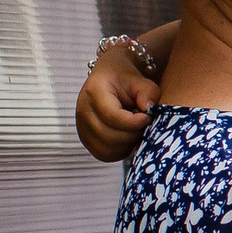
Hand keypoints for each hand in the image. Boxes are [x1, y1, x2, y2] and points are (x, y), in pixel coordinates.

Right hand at [76, 42, 160, 162]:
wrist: (109, 78)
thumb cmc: (125, 78)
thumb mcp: (139, 79)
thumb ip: (148, 92)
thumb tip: (149, 109)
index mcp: (94, 92)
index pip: (112, 116)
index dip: (134, 122)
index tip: (148, 117)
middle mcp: (83, 111)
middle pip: (109, 136)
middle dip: (133, 134)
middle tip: (146, 125)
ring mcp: (82, 127)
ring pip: (106, 149)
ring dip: (128, 144)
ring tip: (137, 130)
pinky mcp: (86, 139)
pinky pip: (104, 155)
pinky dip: (120, 151)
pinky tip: (129, 137)